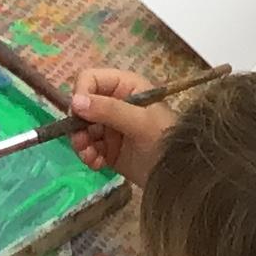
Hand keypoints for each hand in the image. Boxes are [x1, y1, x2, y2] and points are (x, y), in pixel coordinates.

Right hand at [66, 66, 180, 189]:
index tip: (77, 114)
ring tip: (90, 156)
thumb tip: (75, 102)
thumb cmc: (166, 140)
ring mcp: (111, 127)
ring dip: (81, 142)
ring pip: (81, 128)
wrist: (180, 177)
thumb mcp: (140, 122)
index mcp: (125, 87)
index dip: (81, 93)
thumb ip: (109, 110)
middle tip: (82, 141)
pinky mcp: (109, 148)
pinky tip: (98, 164)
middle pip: (81, 105)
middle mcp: (115, 103)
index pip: (90, 79)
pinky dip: (88, 155)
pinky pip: (88, 147)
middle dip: (78, 124)